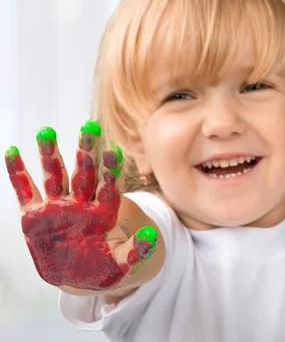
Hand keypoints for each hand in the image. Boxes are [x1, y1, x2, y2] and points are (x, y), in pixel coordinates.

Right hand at [4, 121, 156, 290]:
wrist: (75, 276)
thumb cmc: (100, 268)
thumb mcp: (120, 265)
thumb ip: (136, 252)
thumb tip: (151, 235)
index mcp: (103, 213)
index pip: (108, 186)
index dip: (111, 169)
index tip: (113, 149)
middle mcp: (81, 204)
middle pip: (85, 172)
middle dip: (86, 150)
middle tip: (89, 126)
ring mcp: (57, 207)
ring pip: (55, 176)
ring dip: (50, 155)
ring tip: (46, 132)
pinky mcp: (35, 216)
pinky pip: (25, 192)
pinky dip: (18, 174)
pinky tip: (13, 153)